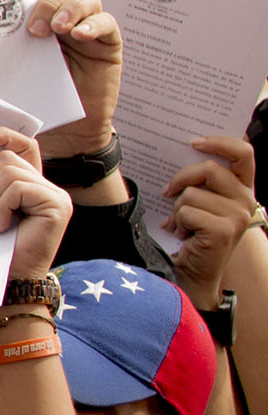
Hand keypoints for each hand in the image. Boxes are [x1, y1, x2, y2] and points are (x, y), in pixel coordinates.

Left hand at [0, 128, 71, 279]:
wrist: (11, 281)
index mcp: (32, 186)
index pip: (24, 147)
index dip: (4, 137)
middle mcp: (47, 187)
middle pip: (9, 160)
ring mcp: (56, 195)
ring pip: (11, 174)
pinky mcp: (57, 204)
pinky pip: (18, 189)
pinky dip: (2, 208)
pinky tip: (0, 228)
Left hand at [12, 0, 121, 160]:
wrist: (64, 133)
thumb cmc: (31, 102)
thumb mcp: (6, 76)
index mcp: (33, 18)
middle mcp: (61, 17)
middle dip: (46, 1)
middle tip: (33, 27)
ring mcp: (86, 27)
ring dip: (69, 8)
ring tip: (56, 29)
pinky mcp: (107, 43)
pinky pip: (107, 23)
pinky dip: (93, 24)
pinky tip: (79, 35)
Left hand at [162, 135, 257, 307]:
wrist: (195, 273)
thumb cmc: (193, 234)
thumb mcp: (200, 203)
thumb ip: (200, 182)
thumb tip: (182, 154)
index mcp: (243, 189)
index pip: (244, 153)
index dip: (221, 142)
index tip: (194, 142)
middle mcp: (246, 200)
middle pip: (209, 169)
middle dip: (181, 179)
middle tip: (167, 192)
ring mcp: (238, 216)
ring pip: (191, 194)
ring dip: (177, 209)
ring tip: (181, 224)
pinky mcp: (224, 230)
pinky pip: (187, 212)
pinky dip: (177, 223)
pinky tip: (183, 235)